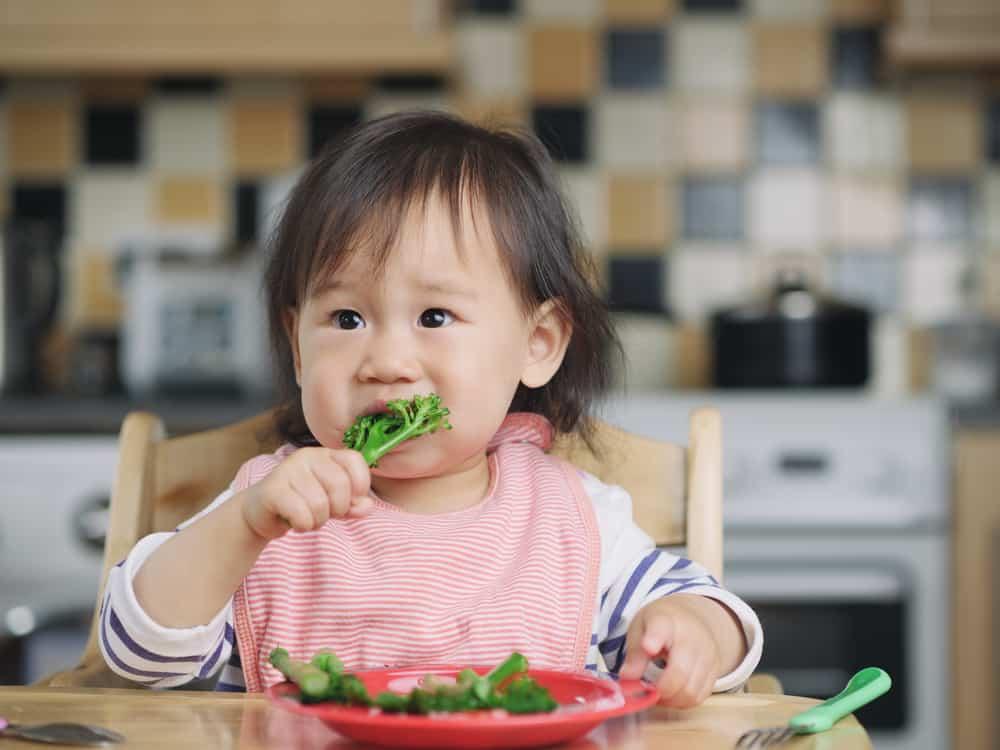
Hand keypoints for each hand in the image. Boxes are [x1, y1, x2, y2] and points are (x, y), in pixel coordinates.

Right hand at [241, 447, 372, 539]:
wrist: (261, 513)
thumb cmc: (302, 504)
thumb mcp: (333, 505)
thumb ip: (354, 505)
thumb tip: (367, 506)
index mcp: (326, 455)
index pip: (355, 460)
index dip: (360, 484)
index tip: (352, 500)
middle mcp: (307, 456)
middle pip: (340, 485)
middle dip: (337, 509)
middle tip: (324, 514)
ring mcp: (288, 470)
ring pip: (320, 504)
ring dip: (317, 521)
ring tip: (306, 518)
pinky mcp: (273, 489)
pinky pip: (301, 514)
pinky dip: (303, 525)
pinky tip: (294, 522)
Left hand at [619, 595, 722, 707]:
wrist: (690, 618)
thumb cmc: (660, 625)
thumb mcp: (640, 629)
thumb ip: (635, 654)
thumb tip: (627, 678)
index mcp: (666, 621)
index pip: (661, 628)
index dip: (654, 638)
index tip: (648, 647)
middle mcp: (692, 636)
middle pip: (679, 671)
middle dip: (660, 689)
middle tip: (648, 690)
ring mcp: (707, 654)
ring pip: (691, 690)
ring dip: (671, 699)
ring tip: (659, 692)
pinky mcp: (715, 670)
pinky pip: (700, 696)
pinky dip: (683, 702)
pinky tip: (672, 694)